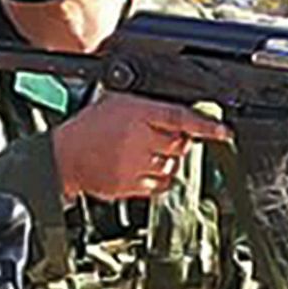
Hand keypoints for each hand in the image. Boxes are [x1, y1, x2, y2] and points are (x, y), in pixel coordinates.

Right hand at [52, 93, 231, 200]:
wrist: (64, 156)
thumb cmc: (89, 128)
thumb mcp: (116, 102)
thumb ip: (149, 108)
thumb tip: (180, 118)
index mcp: (136, 113)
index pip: (180, 118)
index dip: (205, 126)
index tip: (224, 132)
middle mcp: (138, 139)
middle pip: (180, 145)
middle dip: (176, 142)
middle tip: (157, 139)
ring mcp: (135, 165)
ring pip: (172, 166)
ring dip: (167, 161)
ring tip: (145, 154)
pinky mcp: (131, 186)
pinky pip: (161, 185)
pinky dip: (160, 178)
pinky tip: (144, 169)